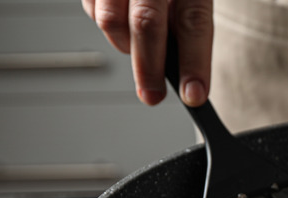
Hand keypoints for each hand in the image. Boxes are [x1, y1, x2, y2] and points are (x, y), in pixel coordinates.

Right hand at [82, 0, 212, 106]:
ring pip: (110, 21)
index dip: (195, 62)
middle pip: (147, 23)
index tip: (194, 95)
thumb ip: (186, 24)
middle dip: (149, 68)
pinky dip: (108, 26)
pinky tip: (122, 18)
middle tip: (153, 95)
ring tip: (139, 45)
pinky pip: (93, 11)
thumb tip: (185, 74)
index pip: (194, 22)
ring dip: (125, 46)